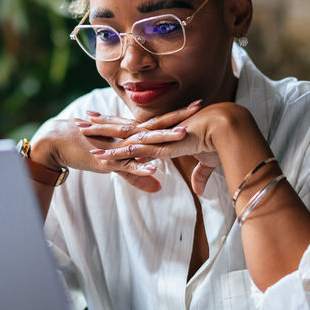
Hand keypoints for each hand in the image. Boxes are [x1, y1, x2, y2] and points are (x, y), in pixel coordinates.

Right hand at [29, 111, 185, 192]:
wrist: (57, 142)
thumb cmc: (86, 148)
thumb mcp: (115, 161)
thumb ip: (137, 173)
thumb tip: (157, 186)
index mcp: (130, 131)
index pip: (158, 121)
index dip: (178, 114)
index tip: (199, 104)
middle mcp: (126, 135)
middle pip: (156, 125)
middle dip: (178, 117)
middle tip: (200, 106)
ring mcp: (118, 146)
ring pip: (144, 142)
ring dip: (163, 138)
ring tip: (182, 135)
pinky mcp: (107, 160)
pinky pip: (126, 165)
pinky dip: (140, 166)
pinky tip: (154, 168)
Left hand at [82, 101, 248, 194]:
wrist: (228, 129)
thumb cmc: (221, 143)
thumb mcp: (207, 162)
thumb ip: (200, 176)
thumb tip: (199, 190)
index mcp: (165, 132)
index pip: (138, 127)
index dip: (122, 124)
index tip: (107, 120)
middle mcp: (157, 132)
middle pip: (124, 127)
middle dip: (103, 124)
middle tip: (84, 119)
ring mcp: (156, 139)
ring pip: (121, 136)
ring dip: (101, 136)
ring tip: (81, 132)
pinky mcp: (159, 148)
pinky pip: (131, 153)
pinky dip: (115, 156)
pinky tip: (98, 157)